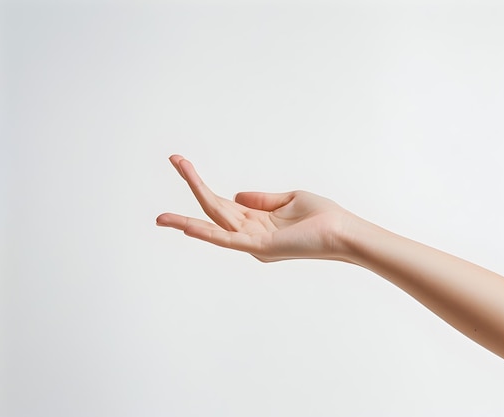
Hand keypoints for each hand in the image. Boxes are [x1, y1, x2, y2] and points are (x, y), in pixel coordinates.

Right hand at [156, 155, 353, 261]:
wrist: (342, 230)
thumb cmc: (321, 216)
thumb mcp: (289, 199)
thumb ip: (263, 198)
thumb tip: (238, 195)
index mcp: (255, 221)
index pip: (221, 202)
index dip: (201, 182)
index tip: (182, 161)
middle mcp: (249, 233)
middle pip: (212, 209)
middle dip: (192, 185)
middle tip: (173, 159)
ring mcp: (252, 242)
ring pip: (214, 225)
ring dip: (187, 217)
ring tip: (162, 216)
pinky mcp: (260, 248)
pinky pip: (228, 240)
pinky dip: (207, 234)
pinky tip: (187, 226)